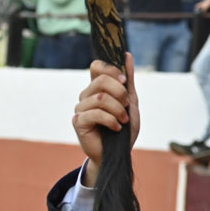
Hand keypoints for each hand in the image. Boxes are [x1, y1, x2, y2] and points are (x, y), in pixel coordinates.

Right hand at [72, 52, 139, 185]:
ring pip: (100, 98)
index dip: (111, 70)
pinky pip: (96, 113)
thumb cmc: (123, 131)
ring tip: (124, 121)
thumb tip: (127, 55)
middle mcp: (86, 96)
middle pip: (101, 81)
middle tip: (127, 107)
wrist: (118, 155)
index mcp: (97, 89)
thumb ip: (128, 81)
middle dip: (120, 93)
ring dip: (118, 110)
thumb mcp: (131, 104)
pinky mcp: (78, 122)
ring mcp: (81, 108)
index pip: (97, 66)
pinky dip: (111, 121)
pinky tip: (116, 128)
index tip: (124, 82)